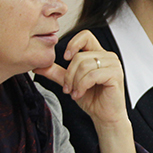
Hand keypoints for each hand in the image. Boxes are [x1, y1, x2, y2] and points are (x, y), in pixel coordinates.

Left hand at [35, 30, 139, 152]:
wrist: (105, 116)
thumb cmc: (92, 99)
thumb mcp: (70, 83)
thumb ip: (56, 73)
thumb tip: (37, 66)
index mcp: (99, 54)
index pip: (85, 36)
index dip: (73, 44)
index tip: (65, 58)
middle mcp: (108, 57)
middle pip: (80, 56)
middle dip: (69, 74)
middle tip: (67, 88)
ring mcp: (114, 65)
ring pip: (85, 65)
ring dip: (75, 82)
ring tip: (74, 92)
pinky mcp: (115, 75)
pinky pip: (92, 75)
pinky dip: (82, 86)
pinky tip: (79, 94)